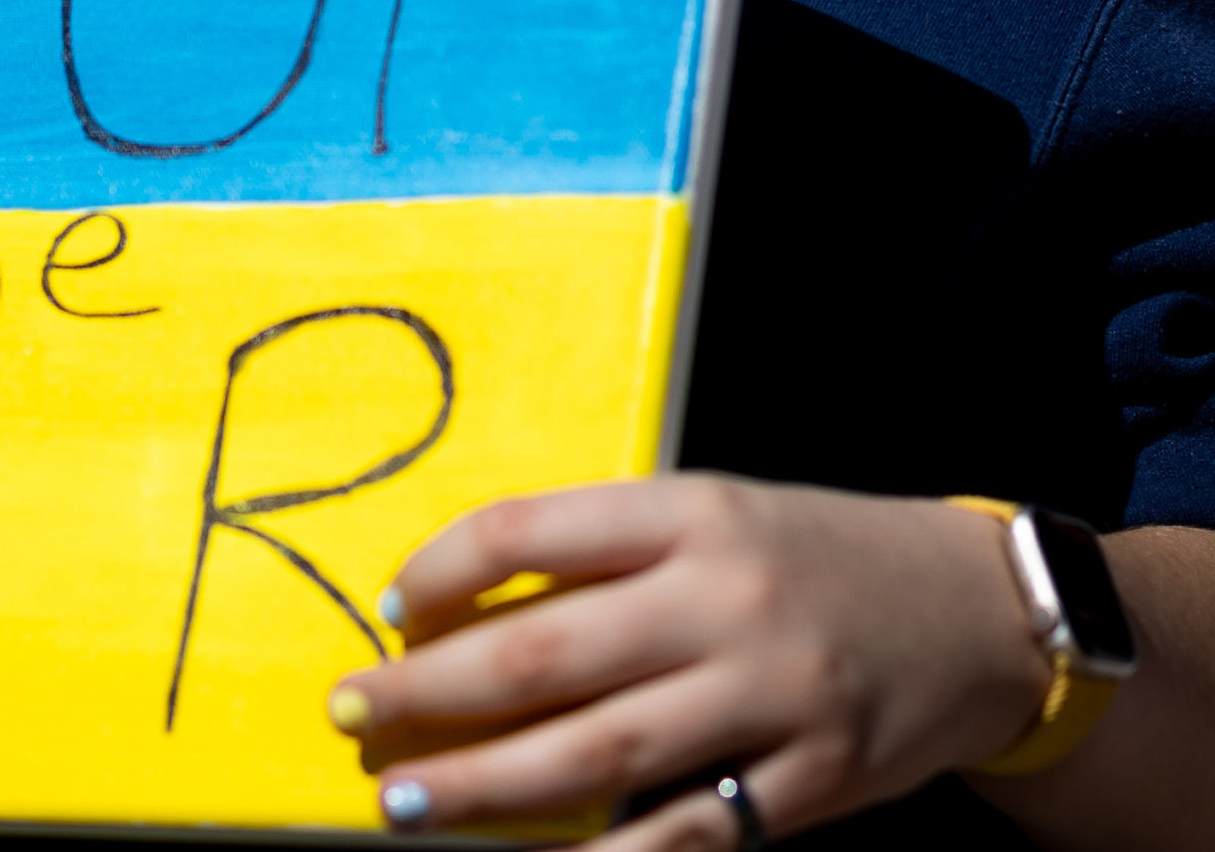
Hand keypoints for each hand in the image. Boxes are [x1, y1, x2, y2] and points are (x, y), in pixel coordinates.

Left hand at [326, 474, 1056, 849]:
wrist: (981, 609)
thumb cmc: (811, 555)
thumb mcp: (712, 514)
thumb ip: (603, 552)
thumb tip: (455, 607)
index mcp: (689, 512)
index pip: (525, 532)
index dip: (436, 571)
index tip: (387, 610)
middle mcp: (724, 598)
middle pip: (541, 654)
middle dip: (425, 693)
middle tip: (350, 715)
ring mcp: (772, 694)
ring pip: (596, 753)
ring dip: (483, 786)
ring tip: (405, 804)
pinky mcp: (813, 776)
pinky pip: (688, 832)